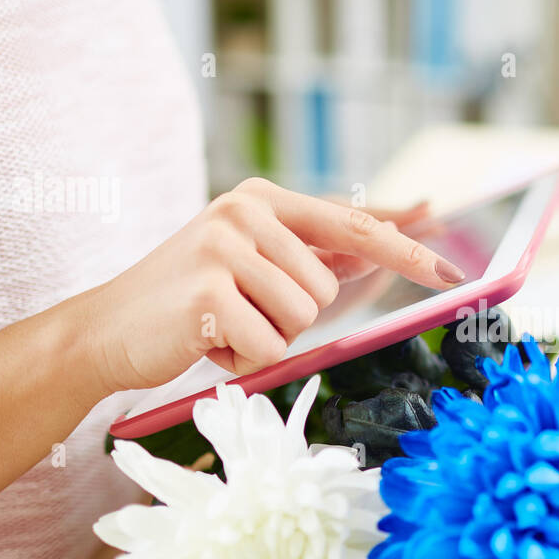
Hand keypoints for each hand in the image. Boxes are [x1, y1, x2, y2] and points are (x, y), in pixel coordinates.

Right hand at [74, 178, 463, 392]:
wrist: (106, 331)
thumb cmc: (190, 305)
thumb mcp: (253, 267)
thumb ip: (316, 255)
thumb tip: (389, 245)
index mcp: (264, 198)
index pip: (355, 223)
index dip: (407, 249)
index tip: (452, 269)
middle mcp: (246, 210)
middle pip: (329, 289)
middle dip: (292, 318)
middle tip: (239, 313)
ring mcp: (225, 247)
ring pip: (304, 319)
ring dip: (267, 338)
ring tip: (222, 326)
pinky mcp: (209, 293)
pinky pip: (271, 347)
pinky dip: (243, 360)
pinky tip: (206, 343)